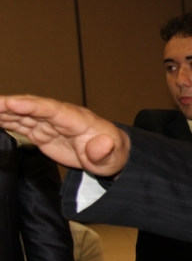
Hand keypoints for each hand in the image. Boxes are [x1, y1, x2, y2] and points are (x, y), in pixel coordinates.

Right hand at [0, 95, 129, 175]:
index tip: (13, 103)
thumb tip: (102, 145)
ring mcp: (50, 124)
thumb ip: (105, 151)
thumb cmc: (112, 153)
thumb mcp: (112, 157)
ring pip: (24, 115)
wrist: (110, 155)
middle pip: (33, 108)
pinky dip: (6, 121)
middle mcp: (61, 118)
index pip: (53, 110)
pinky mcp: (43, 133)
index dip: (32, 106)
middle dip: (11, 105)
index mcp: (78, 120)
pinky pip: (22, 124)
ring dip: (4, 112)